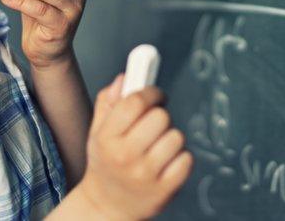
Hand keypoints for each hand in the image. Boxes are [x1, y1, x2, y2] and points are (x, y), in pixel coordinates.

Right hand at [74, 75, 193, 219]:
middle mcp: (125, 156)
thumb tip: (126, 78)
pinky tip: (166, 162)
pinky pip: (186, 159)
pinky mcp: (164, 189)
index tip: (155, 96)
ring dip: (170, 137)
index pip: (135, 102)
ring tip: (158, 146)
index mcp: (107, 137)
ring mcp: (145, 174)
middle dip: (160, 116)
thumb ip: (109, 101)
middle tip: (153, 124)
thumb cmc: (106, 163)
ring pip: (176, 136)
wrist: (107, 206)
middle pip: (160, 117)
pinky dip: (181, 158)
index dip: (151, 93)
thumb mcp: (98, 131)